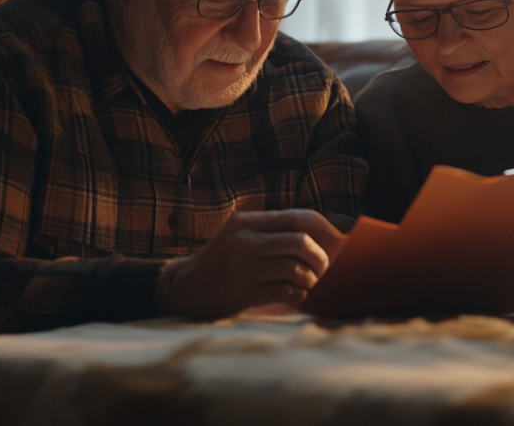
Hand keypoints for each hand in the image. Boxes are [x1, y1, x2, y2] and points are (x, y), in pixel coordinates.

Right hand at [156, 209, 346, 318]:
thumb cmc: (220, 262)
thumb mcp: (239, 237)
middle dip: (319, 258)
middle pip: (301, 242)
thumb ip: (272, 233)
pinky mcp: (242, 294)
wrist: (182, 288)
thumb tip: (323, 237)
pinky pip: (286, 292)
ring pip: (296, 269)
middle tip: (320, 269)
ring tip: (305, 284)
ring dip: (309, 280)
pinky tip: (294, 296)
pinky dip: (298, 296)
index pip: (296, 218)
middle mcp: (244, 241)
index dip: (321, 231)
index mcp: (246, 222)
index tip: (331, 243)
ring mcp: (242, 268)